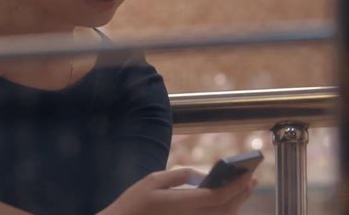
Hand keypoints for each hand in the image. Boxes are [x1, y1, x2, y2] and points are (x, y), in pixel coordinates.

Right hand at [101, 168, 256, 214]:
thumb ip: (179, 175)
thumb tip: (201, 175)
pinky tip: (225, 202)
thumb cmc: (134, 202)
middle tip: (250, 178)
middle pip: (225, 208)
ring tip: (241, 189)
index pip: (218, 196)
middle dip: (241, 193)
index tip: (248, 174)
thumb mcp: (153, 181)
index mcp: (182, 203)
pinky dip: (223, 211)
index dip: (236, 185)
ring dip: (235, 203)